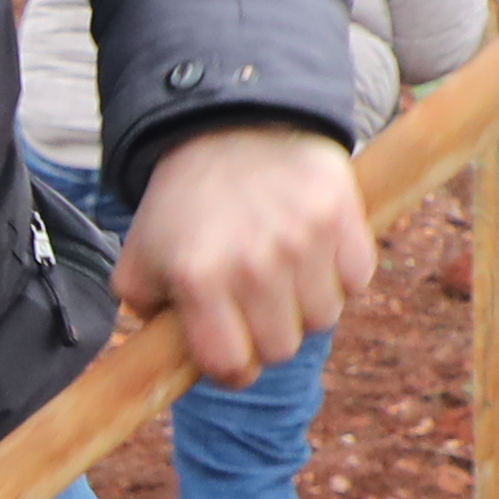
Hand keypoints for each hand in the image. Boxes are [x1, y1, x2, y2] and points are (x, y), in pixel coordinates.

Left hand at [116, 116, 375, 387]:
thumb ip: (148, 315)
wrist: (231, 127)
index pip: (232, 366)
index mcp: (199, 279)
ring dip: (305, 306)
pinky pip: (357, 280)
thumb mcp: (140, 258)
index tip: (232, 354)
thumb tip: (174, 356)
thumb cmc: (182, 204)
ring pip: (324, 318)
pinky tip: (312, 252)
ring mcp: (304, 241)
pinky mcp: (343, 217)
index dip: (232, 370)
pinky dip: (339, 275)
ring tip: (281, 274)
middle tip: (254, 308)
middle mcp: (254, 265)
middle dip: (267, 337)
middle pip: (283, 348)